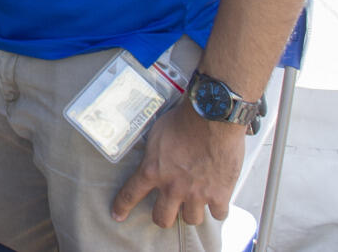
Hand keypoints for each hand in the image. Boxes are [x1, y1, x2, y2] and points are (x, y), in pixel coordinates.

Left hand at [112, 99, 244, 227]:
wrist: (212, 117)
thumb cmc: (184, 119)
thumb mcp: (157, 133)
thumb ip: (154, 152)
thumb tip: (152, 154)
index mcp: (153, 170)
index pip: (130, 194)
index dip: (122, 207)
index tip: (118, 216)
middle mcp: (173, 187)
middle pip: (163, 219)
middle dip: (163, 216)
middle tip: (167, 210)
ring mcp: (197, 194)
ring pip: (191, 220)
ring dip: (191, 211)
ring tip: (194, 201)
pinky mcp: (220, 194)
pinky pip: (219, 215)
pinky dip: (218, 208)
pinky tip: (216, 200)